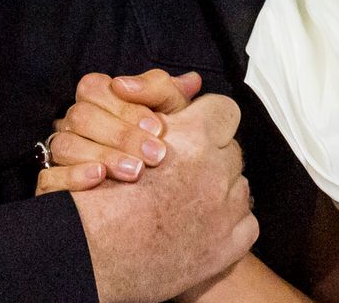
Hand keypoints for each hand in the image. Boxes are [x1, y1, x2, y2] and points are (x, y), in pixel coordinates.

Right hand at [36, 68, 203, 193]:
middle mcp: (73, 125)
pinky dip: (72, 176)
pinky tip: (98, 177)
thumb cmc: (157, 149)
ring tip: (135, 172)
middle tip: (156, 156)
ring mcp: (59, 155)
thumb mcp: (169, 119)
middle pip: (81, 116)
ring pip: (65, 146)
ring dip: (103, 155)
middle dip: (122, 135)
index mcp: (95, 102)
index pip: (93, 89)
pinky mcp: (51, 185)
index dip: (125, 107)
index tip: (157, 128)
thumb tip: (191, 82)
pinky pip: (48, 177)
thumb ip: (173, 96)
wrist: (152, 202)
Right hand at [72, 93, 256, 302]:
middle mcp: (217, 170)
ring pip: (239, 186)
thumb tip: (193, 81)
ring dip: (219, 191)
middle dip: (212, 158)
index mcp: (194, 137)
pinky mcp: (231, 245)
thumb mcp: (122, 134)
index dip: (209, 119)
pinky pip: (246, 223)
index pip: (224, 110)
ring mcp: (227, 210)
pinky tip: (199, 228)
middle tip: (183, 174)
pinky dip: (227, 224)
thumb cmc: (100, 197)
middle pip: (231, 151)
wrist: (92, 257)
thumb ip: (161, 102)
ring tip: (185, 204)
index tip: (196, 133)